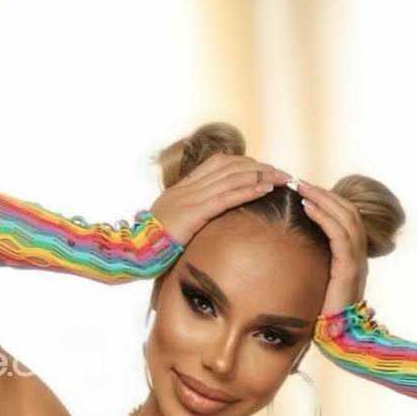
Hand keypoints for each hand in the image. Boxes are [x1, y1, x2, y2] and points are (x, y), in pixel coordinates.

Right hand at [149, 154, 290, 246]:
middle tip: (282, 172)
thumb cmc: (149, 247)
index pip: (218, 164)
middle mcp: (188, 188)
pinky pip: (227, 197)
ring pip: (232, 177)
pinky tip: (267, 188)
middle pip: (230, 166)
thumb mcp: (170, 227)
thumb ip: (187, 220)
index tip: (263, 168)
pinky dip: (249, 190)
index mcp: (182, 189)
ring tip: (283, 177)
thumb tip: (201, 226)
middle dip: (259, 166)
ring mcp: (191, 198)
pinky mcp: (195, 213)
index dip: (243, 163)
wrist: (133, 251)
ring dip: (261, 175)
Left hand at [295, 181, 368, 321]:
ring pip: (346, 218)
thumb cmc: (322, 313)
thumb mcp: (317, 282)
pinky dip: (325, 218)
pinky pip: (340, 235)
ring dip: (322, 199)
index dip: (327, 200)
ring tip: (301, 189)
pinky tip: (308, 207)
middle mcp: (359, 254)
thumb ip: (312, 264)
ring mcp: (357, 260)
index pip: (345, 217)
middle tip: (298, 182)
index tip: (304, 190)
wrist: (338, 339)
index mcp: (353, 256)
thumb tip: (290, 251)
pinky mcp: (349, 269)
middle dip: (323, 194)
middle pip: (347, 211)